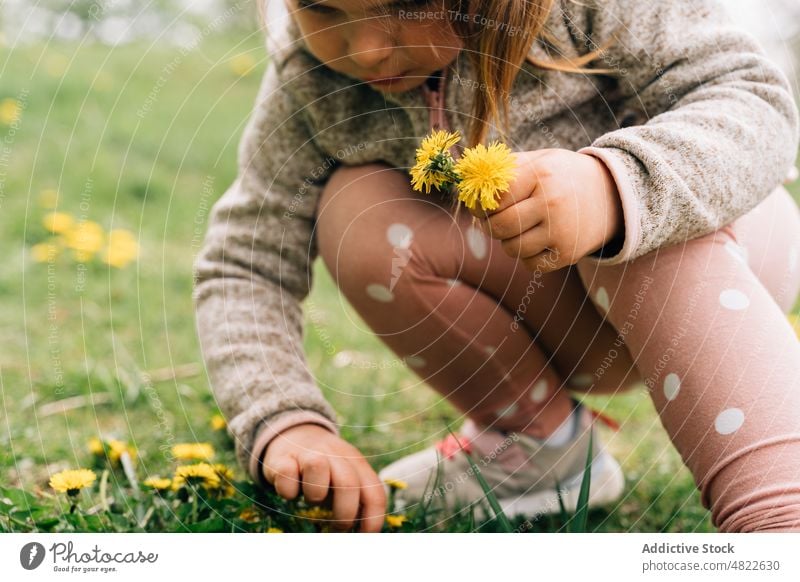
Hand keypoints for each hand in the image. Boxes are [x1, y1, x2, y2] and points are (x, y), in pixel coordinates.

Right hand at [261, 423, 386, 532]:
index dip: (372, 519)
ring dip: (315, 494)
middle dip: (344, 514)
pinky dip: (288, 490)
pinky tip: (290, 490)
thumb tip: (361, 534)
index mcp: (356, 463)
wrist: (295, 435)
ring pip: (318, 468)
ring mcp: (308, 453)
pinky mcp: (283, 458)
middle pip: (348, 483)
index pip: (374, 493)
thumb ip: (356, 499)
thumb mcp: (345, 477)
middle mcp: (335, 455)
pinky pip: (286, 475)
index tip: (364, 536)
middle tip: (337, 527)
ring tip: (312, 498)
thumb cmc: (325, 468)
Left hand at [467, 149, 623, 272]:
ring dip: (509, 241)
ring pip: (511, 248)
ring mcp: (561, 231)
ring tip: (521, 227)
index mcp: (540, 174)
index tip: (480, 205)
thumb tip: (464, 176)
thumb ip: (503, 168)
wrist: (612, 194)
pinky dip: (527, 256)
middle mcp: (550, 203)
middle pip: (498, 226)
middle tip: (496, 219)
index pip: (493, 197)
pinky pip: (529, 264)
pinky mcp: (568, 253)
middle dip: (490, 225)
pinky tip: (537, 240)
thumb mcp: (539, 160)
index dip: (479, 204)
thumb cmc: (562, 175)